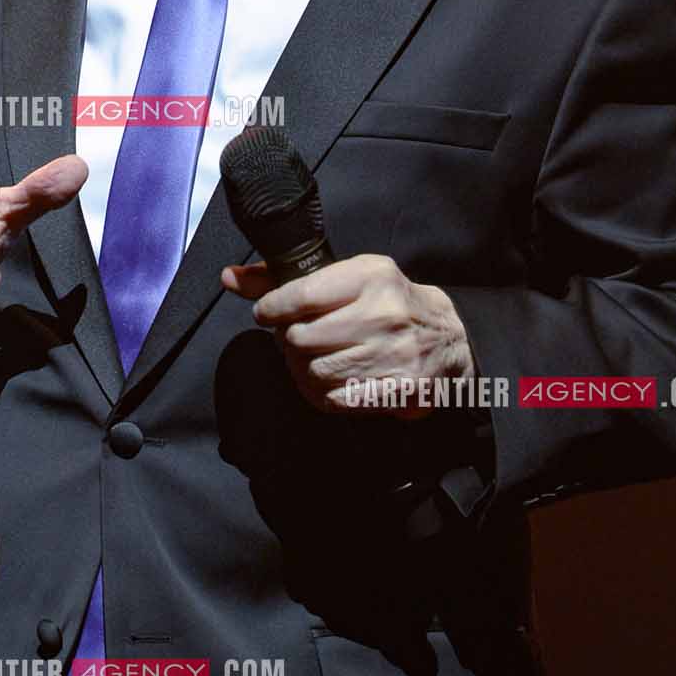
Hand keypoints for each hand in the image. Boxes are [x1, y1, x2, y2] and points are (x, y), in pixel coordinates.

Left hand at [220, 251, 472, 416]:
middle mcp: (384, 312)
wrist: (447, 337)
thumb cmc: (385, 303)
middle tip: (298, 339)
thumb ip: (284, 278)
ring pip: (314, 371)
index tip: (267, 314)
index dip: (272, 308)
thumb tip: (229, 277)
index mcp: (370, 276)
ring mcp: (393, 353)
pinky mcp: (399, 388)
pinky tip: (333, 380)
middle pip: (300, 338)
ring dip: (304, 369)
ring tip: (315, 359)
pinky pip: (336, 399)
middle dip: (290, 341)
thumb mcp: (346, 276)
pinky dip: (325, 393)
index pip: (300, 294)